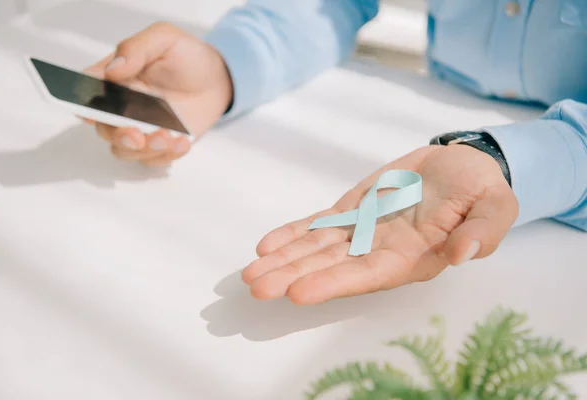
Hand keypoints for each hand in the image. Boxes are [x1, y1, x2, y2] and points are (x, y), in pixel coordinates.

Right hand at [83, 22, 232, 165]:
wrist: (218, 80)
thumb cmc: (188, 56)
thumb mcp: (165, 39)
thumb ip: (136, 49)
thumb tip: (112, 71)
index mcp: (114, 79)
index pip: (87, 93)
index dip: (85, 105)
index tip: (93, 113)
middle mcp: (121, 107)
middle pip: (104, 128)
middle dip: (118, 135)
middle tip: (137, 135)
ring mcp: (140, 128)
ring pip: (124, 150)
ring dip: (143, 149)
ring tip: (168, 137)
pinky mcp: (159, 144)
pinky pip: (152, 159)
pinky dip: (165, 156)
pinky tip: (182, 143)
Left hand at [243, 145, 518, 304]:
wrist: (462, 166)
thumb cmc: (482, 190)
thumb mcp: (496, 205)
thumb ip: (484, 229)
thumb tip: (463, 253)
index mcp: (413, 257)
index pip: (368, 275)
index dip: (334, 284)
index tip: (299, 292)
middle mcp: (381, 250)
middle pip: (331, 267)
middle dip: (293, 277)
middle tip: (257, 287)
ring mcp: (362, 231)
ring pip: (317, 249)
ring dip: (284, 260)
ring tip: (250, 273)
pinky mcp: (353, 211)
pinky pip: (318, 224)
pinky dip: (293, 234)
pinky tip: (267, 245)